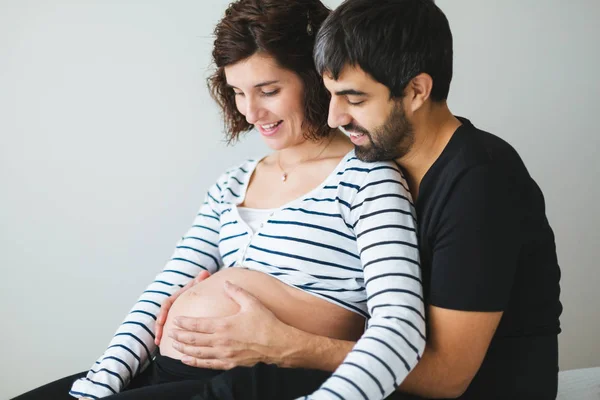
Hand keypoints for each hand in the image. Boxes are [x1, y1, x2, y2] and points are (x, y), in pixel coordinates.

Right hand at [154, 270, 210, 345]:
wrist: (203, 291)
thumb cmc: (201, 287)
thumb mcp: (200, 285)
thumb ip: (201, 280)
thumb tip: (204, 273)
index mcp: (177, 296)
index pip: (167, 303)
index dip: (163, 312)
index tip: (161, 321)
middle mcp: (174, 304)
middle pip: (163, 315)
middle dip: (159, 327)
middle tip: (158, 337)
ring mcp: (174, 312)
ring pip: (164, 322)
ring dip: (160, 332)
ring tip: (158, 342)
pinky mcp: (176, 320)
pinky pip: (169, 327)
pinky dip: (166, 335)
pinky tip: (163, 344)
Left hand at [169, 280, 294, 369]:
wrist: (279, 345)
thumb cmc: (267, 323)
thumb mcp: (252, 303)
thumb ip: (236, 291)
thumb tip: (225, 283)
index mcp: (224, 325)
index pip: (198, 324)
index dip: (184, 323)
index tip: (175, 320)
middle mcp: (221, 341)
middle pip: (193, 340)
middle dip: (179, 336)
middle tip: (170, 332)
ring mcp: (224, 354)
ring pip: (197, 353)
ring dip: (184, 349)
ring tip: (174, 345)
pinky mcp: (230, 363)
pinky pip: (207, 364)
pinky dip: (194, 362)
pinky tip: (186, 360)